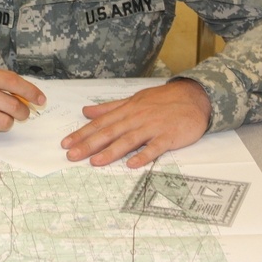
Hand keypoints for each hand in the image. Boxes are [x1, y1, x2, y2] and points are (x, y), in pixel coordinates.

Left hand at [61, 79, 211, 167]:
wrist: (195, 97)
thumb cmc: (163, 100)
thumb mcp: (134, 99)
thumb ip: (110, 107)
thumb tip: (86, 111)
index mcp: (127, 110)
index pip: (100, 123)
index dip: (82, 133)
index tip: (66, 143)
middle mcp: (137, 118)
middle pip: (110, 132)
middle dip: (89, 144)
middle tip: (72, 155)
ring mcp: (153, 127)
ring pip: (129, 140)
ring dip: (112, 151)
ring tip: (95, 162)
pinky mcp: (169, 136)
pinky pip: (155, 147)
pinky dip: (144, 156)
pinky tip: (132, 165)